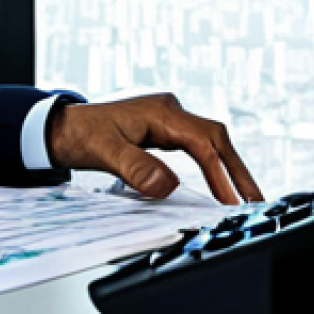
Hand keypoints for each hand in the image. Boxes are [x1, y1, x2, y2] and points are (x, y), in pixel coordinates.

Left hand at [47, 94, 262, 204]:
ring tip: (245, 196)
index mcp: (160, 112)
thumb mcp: (104, 152)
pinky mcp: (160, 128)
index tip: (231, 202)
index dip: (220, 174)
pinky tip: (217, 181)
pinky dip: (211, 163)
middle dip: (237, 169)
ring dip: (227, 166)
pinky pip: (195, 145)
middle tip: (256, 201)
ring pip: (208, 140)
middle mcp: (168, 110)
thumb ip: (136, 168)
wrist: (58, 127)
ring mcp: (165, 118)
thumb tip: (169, 186)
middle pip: (215, 137)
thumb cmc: (78, 135)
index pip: (202, 143)